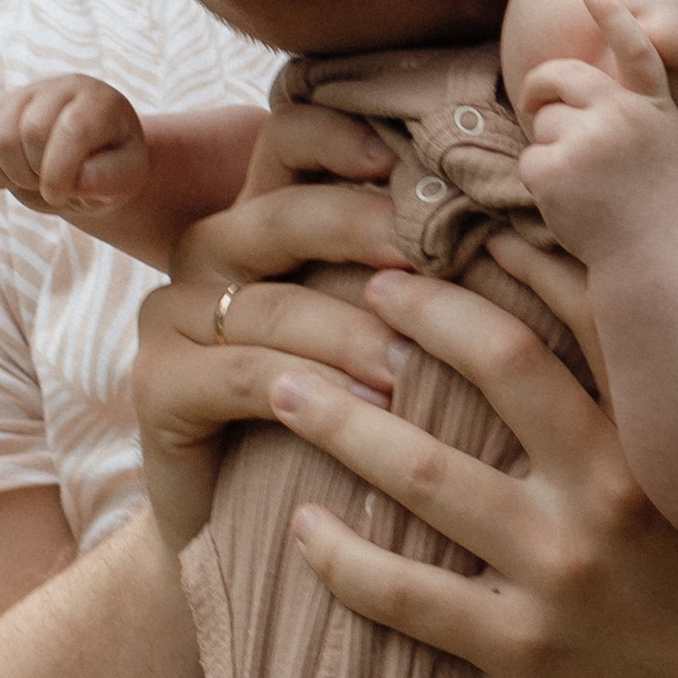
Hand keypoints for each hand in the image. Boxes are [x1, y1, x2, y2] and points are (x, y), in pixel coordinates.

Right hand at [0, 75, 150, 217]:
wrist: (91, 155)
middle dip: (40, 174)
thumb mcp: (127, 177)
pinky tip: (20, 178)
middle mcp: (61, 88)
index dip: (61, 169)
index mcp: (100, 101)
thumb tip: (73, 180)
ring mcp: (26, 94)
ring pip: (0, 140)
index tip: (60, 196)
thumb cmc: (112, 167)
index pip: (73, 128)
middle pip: (31, 132)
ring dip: (17, 177)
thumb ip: (108, 179)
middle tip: (56, 191)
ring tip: (40, 183)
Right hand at [132, 101, 413, 550]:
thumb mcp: (392, 335)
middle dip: (365, 231)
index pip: (288, 142)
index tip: (408, 160)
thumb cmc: (357, 430)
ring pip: (272, 303)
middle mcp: (211, 253)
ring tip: (416, 365)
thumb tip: (520, 226)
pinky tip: (368, 409)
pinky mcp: (157, 386)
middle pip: (282, 213)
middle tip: (434, 260)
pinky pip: (242, 374)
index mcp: (266, 220)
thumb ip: (420, 275)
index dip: (340, 135)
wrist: (271, 542)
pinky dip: (312, 389)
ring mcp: (172, 316)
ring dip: (351, 331)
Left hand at [269, 263, 677, 677]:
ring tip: (283, 385)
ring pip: (423, 475)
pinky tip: (299, 528)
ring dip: (340, 423)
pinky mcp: (525, 651)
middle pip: (495, 366)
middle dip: (418, 311)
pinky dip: (343, 561)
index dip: (520, 255)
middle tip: (361, 287)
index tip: (465, 230)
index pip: (590, 311)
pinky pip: (407, 597)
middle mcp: (613, 492)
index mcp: (673, 435)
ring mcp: (562, 573)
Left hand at [515, 0, 677, 258]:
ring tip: (582, 184)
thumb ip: (632, 110)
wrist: (653, 260)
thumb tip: (582, 86)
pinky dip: (539, 180)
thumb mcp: (663, 146)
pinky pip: (530, 159)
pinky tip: (567, 202)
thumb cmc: (657, 208)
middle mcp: (623, 116)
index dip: (613, 17)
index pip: (635, 51)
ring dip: (550, 146)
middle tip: (532, 103)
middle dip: (540, 88)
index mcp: (653, 109)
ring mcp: (588, 141)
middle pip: (562, 77)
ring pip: (544, 122)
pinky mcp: (557, 169)